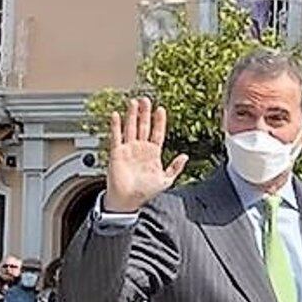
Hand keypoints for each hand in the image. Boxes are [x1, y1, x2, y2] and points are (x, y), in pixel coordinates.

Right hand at [104, 97, 188, 215]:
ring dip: (132, 115)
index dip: (159, 121)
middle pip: (143, 126)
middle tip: (146, 100)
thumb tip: (185, 156)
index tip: (161, 109)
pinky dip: (116, 125)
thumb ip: (175, 168)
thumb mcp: (166, 180)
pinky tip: (116, 115)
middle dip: (145, 113)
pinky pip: (116, 136)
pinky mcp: (117, 152)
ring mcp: (128, 149)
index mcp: (153, 154)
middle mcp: (140, 149)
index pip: (157, 133)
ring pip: (131, 127)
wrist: (127, 201)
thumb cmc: (145, 193)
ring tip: (134, 102)